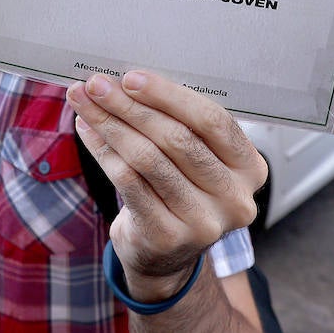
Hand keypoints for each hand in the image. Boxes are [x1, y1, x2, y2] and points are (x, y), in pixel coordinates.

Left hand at [65, 70, 265, 300]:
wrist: (165, 254)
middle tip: (96, 85)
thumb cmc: (179, 189)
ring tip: (84, 103)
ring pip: (147, 158)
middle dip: (130, 106)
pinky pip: (128, 182)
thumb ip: (176, 122)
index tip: (130, 78)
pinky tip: (88, 132)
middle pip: (177, 138)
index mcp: (249, 167)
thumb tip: (124, 81)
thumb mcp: (194, 157)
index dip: (168, 96)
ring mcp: (204, 222)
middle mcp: (234, 197)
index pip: (212, 120)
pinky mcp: (168, 237)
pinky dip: (103, 151)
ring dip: (110, 124)